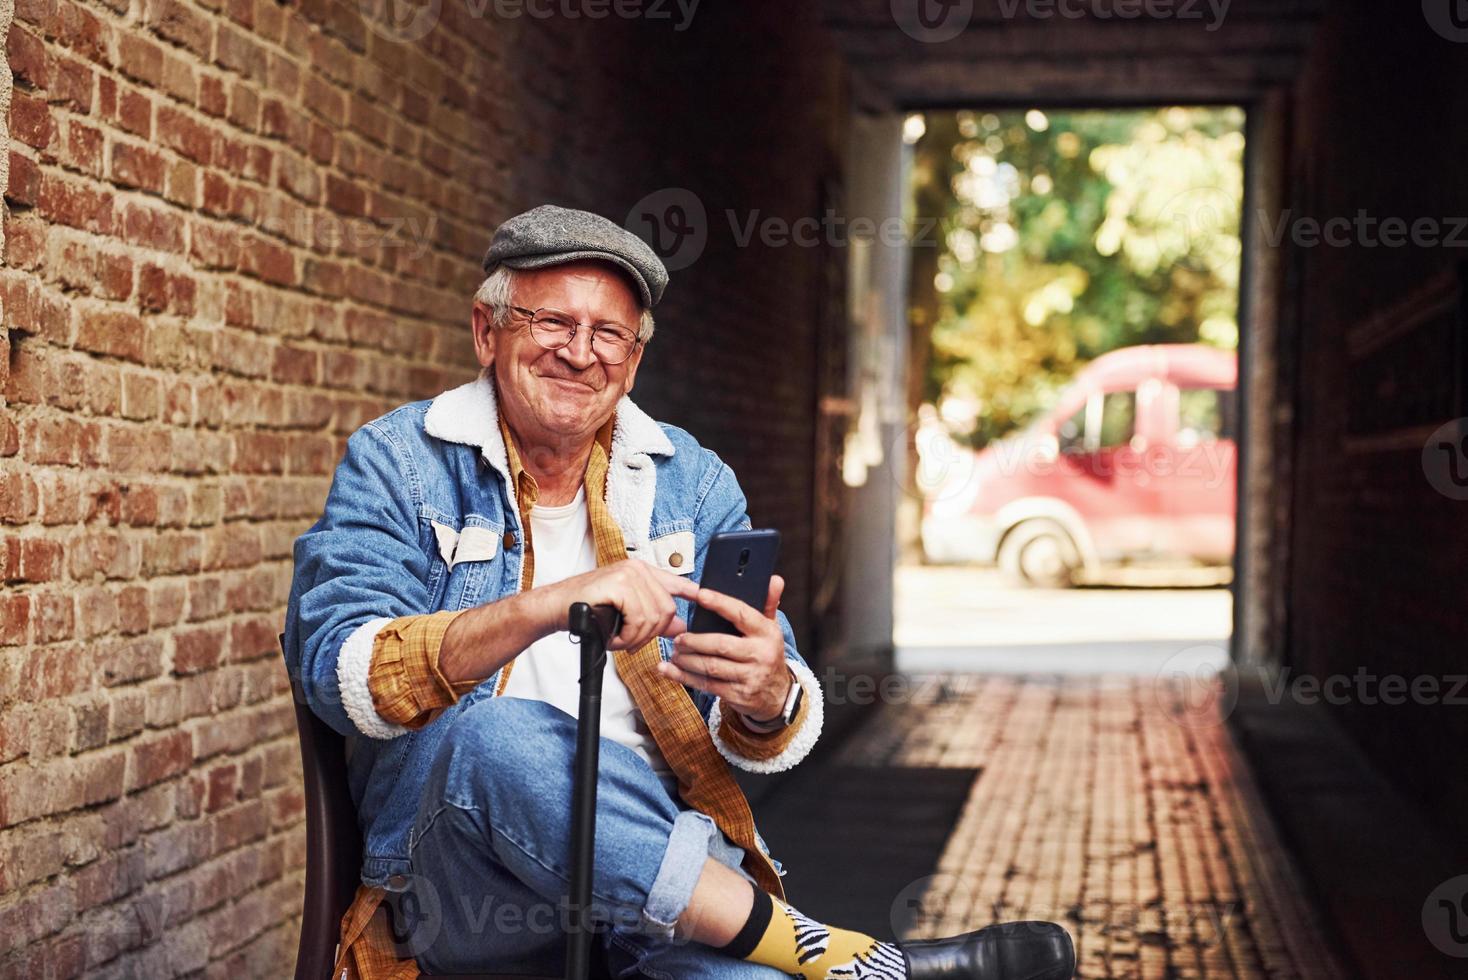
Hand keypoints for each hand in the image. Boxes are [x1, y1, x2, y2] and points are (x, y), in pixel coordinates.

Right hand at [550, 558, 699, 651]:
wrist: (556, 608)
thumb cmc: (587, 611)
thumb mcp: (625, 615)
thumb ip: (653, 617)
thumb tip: (680, 626)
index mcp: (642, 573)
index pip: (676, 582)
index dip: (693, 592)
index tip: (704, 599)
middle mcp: (638, 569)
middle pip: (667, 609)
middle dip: (650, 635)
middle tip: (629, 642)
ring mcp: (629, 574)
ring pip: (654, 617)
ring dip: (636, 638)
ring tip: (617, 640)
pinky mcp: (619, 584)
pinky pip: (638, 618)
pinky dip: (626, 636)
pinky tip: (613, 638)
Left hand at [657, 574, 790, 721]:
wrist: (777, 694)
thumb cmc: (768, 654)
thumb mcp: (772, 629)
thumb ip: (768, 604)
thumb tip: (775, 579)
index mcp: (767, 633)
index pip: (742, 614)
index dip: (720, 603)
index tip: (700, 595)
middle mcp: (760, 655)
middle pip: (721, 645)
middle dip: (695, 641)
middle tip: (678, 638)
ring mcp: (750, 677)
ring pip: (711, 667)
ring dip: (687, 660)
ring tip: (675, 652)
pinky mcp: (738, 695)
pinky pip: (707, 685)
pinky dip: (684, 678)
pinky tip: (669, 670)